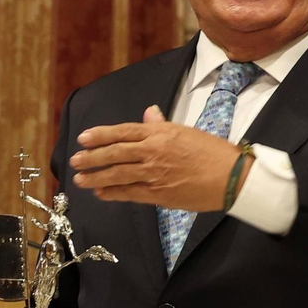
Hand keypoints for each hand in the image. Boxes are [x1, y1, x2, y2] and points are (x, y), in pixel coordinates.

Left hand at [70, 105, 250, 210]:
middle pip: (115, 153)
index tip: (84, 138)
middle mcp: (153, 152)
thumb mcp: (187, 132)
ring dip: (96, 177)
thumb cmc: (213, 153)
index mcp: (161, 133)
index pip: (124, 131)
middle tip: (75, 160)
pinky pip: (129, 193)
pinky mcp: (158, 194)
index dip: (101, 135)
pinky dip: (113, 193)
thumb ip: (163, 125)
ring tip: (80, 179)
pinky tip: (101, 193)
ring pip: (117, 174)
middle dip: (92, 157)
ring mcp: (154, 174)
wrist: (231, 177)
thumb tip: (149, 113)